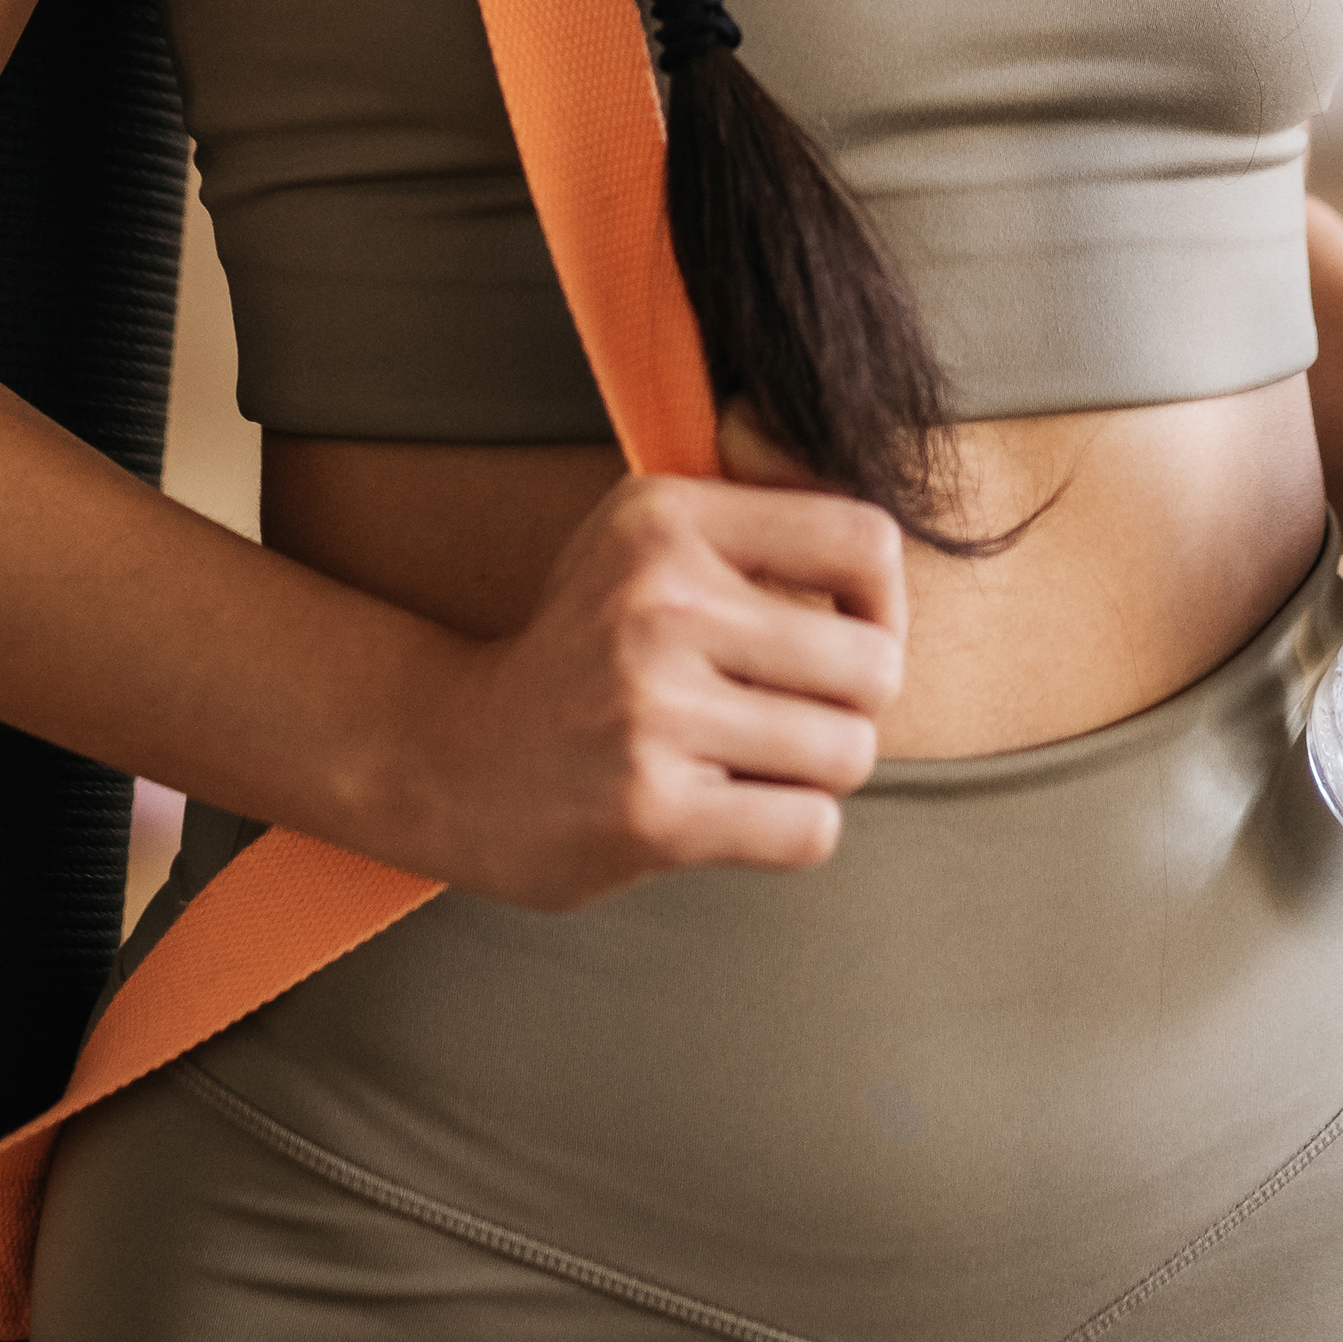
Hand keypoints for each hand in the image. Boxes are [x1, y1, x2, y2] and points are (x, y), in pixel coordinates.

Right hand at [415, 470, 905, 911]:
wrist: (457, 759)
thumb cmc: (586, 650)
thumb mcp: (643, 540)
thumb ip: (760, 513)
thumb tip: (882, 535)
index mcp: (665, 517)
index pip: (865, 541)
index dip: (885, 602)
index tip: (848, 635)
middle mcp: (660, 601)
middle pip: (874, 665)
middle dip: (855, 705)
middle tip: (795, 713)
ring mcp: (652, 708)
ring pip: (849, 752)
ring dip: (817, 771)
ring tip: (752, 760)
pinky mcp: (651, 810)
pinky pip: (810, 827)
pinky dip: (789, 828)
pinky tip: (730, 809)